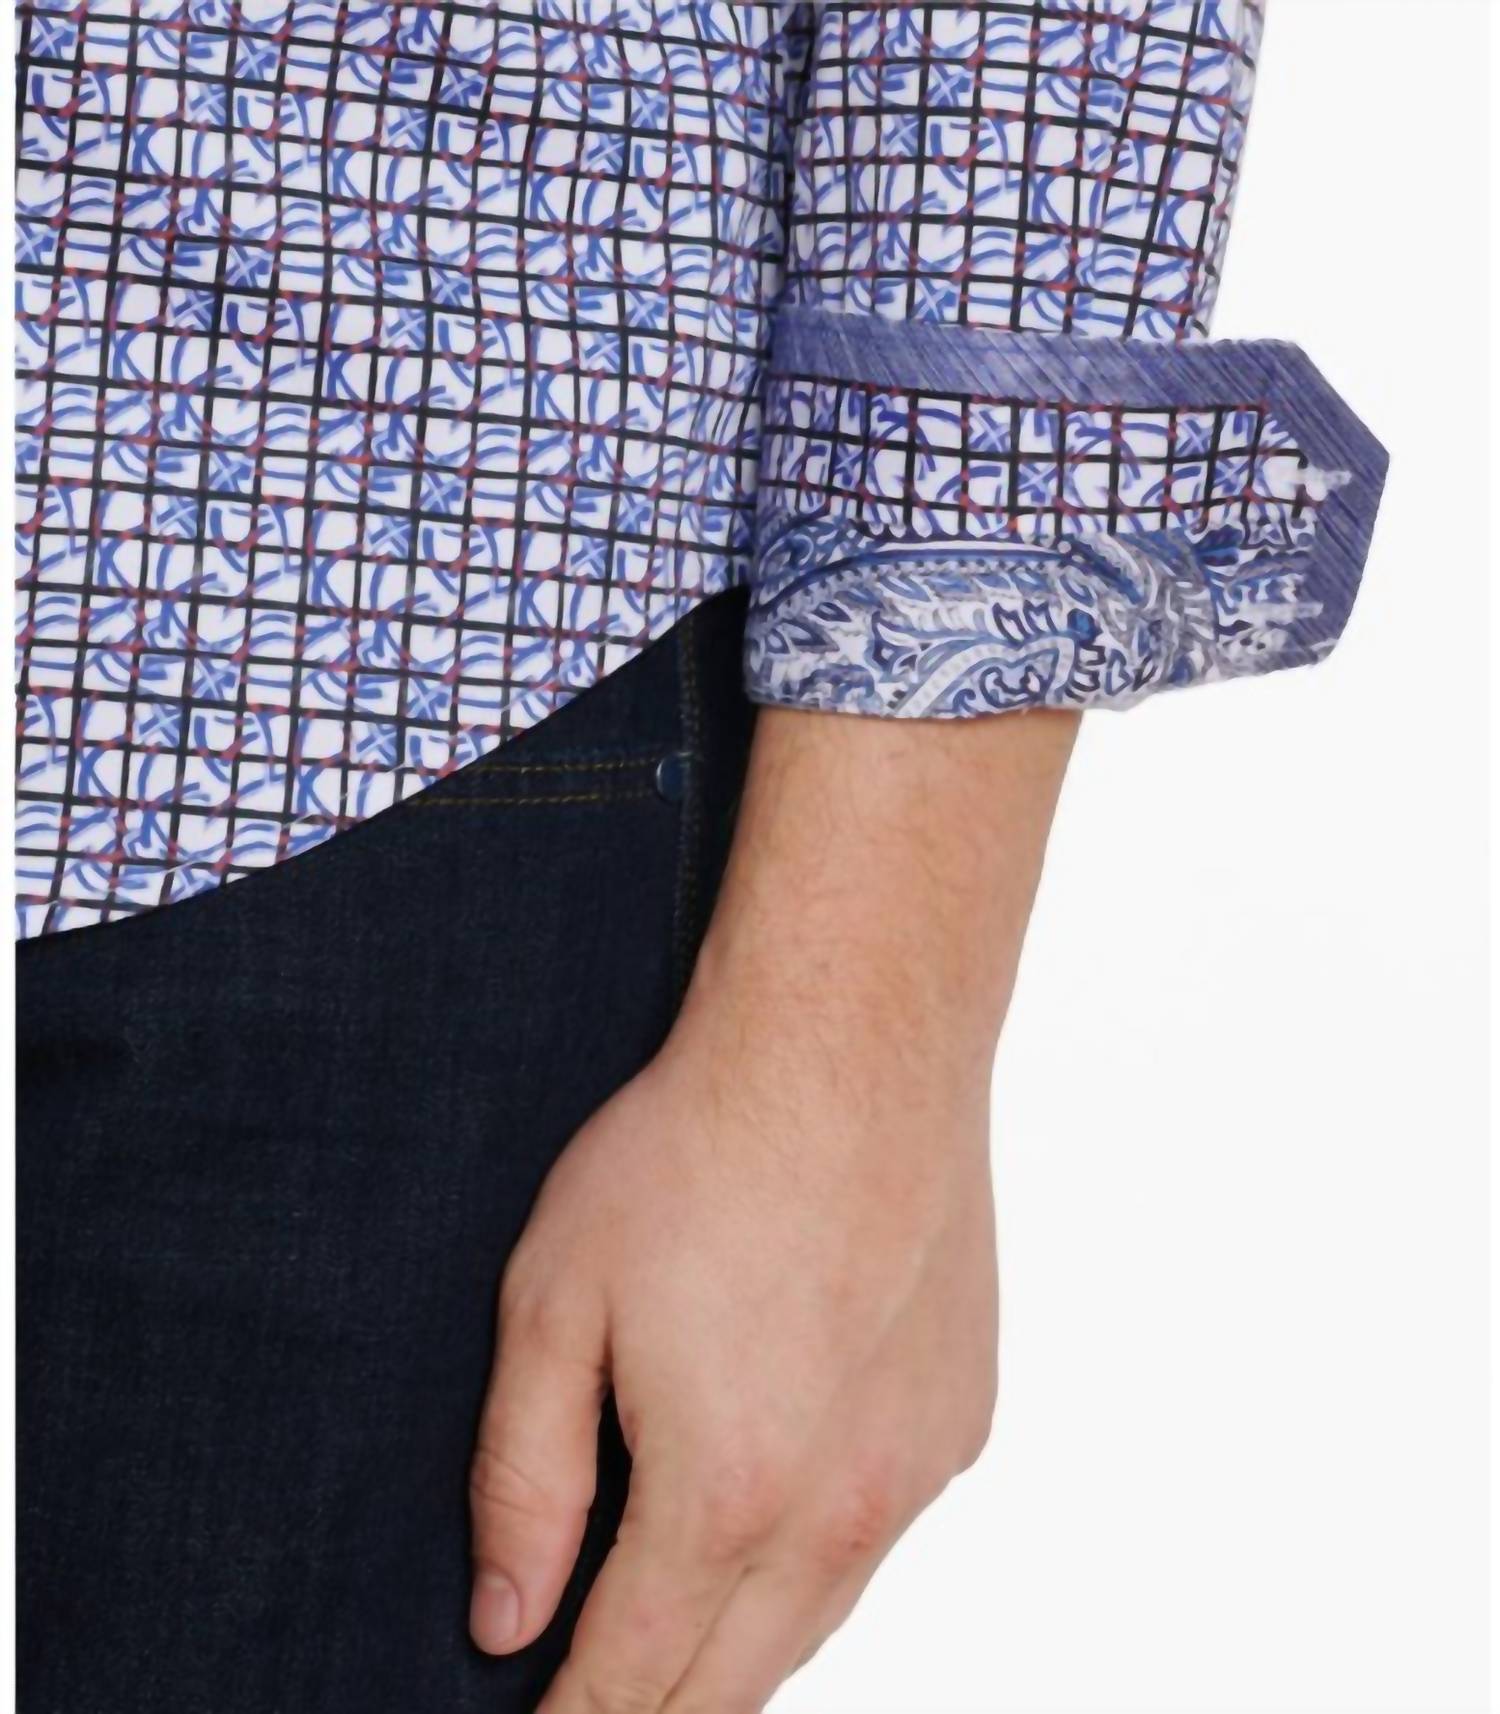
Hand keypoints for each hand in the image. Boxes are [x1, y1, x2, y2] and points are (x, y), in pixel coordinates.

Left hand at [468, 974, 998, 1712]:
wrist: (849, 1048)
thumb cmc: (696, 1153)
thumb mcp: (557, 1301)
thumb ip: (525, 1479)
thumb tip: (505, 1617)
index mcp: (726, 1493)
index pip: (630, 1684)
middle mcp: (840, 1511)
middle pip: (732, 1689)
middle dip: (652, 1711)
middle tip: (595, 1692)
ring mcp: (916, 1471)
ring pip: (815, 1623)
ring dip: (737, 1645)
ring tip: (673, 1622)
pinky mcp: (963, 1421)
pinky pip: (881, 1537)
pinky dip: (818, 1555)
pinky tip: (779, 1499)